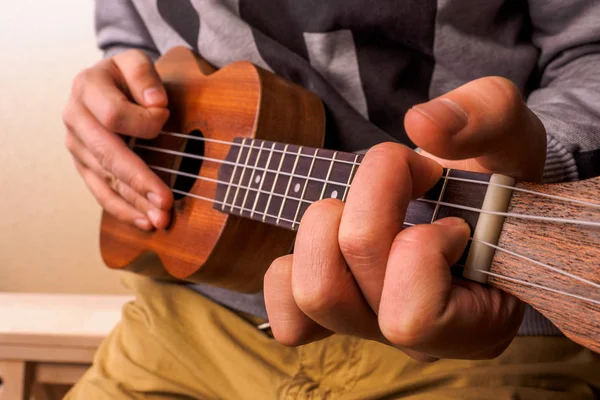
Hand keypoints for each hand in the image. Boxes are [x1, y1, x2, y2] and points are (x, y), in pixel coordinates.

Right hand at [62, 49, 172, 230]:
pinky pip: (102, 192)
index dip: (145, 121)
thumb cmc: (129, 76)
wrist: (110, 84)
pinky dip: (124, 210)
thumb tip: (155, 103)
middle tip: (165, 201)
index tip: (167, 117)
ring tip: (160, 220)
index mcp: (87, 88)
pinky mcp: (84, 166)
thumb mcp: (137, 63)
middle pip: (107, 155)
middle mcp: (75, 118)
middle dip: (138, 180)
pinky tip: (144, 222)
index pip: (114, 115)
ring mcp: (76, 145)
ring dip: (135, 203)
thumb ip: (145, 76)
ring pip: (106, 179)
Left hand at [264, 77, 545, 360]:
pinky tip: (331, 236)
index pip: (413, 317)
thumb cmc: (493, 177)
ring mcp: (371, 329)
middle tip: (404, 176)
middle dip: (366, 208)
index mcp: (476, 324)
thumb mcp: (511, 134)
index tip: (448, 210)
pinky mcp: (333, 317)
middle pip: (342, 289)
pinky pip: (285, 311)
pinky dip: (292, 267)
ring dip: (325, 228)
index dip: (419, 245)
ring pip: (311, 294)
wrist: (470, 194)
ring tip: (361, 203)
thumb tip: (421, 126)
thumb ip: (486, 115)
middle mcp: (420, 341)